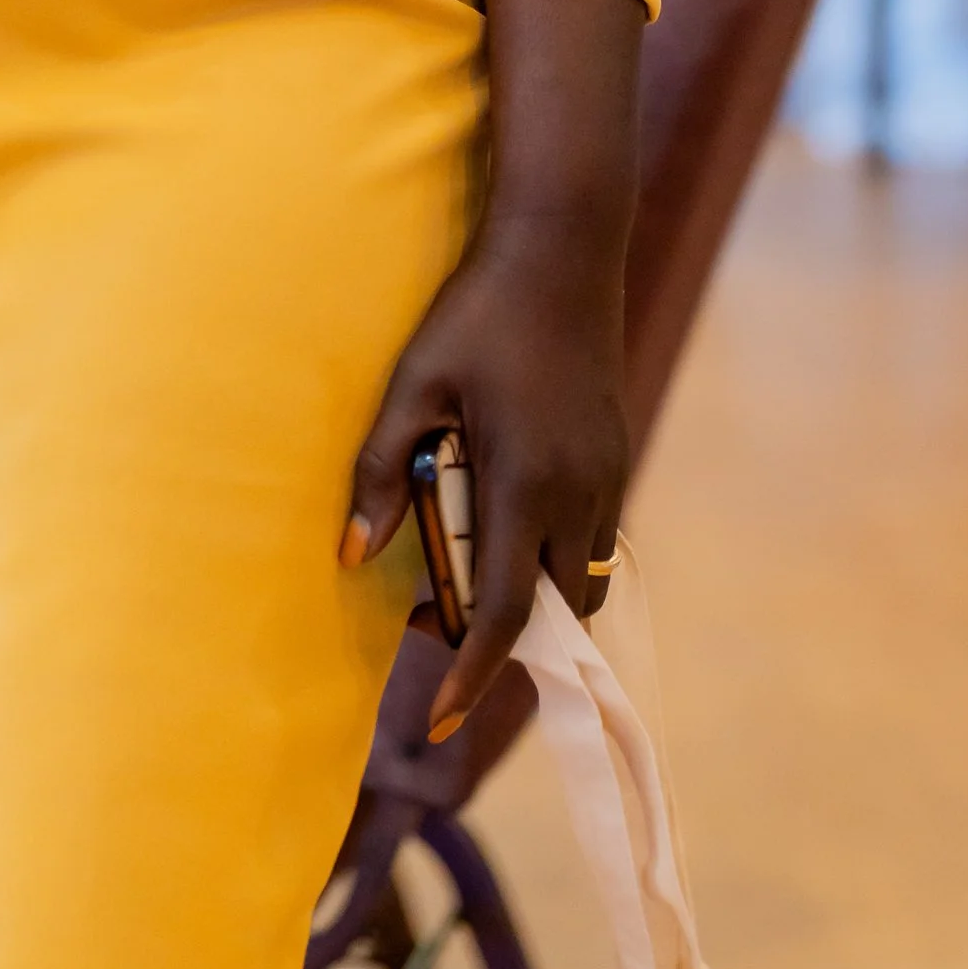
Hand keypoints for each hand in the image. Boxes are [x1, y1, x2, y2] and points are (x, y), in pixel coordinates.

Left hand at [340, 0, 643, 739]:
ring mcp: (608, 473)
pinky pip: (589, 536)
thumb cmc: (477, 311)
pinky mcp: (616, 452)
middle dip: (498, 640)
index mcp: (526, 483)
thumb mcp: (414, 382)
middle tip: (428, 630)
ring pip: (576, 577)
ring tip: (462, 579)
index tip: (435, 722)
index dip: (471, 676)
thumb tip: (350, 556)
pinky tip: (502, 521)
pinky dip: (549, 554)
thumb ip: (381, 470)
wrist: (565, 246)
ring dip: (528, 596)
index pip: (504, 612)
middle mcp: (580, 492)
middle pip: (548, 609)